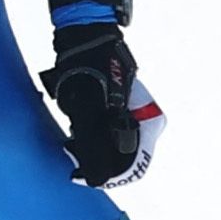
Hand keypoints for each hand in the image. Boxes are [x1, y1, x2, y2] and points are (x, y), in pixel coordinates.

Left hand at [40, 24, 166, 187]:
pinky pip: (106, 136)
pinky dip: (90, 141)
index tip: (82, 178)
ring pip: (113, 149)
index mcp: (149, 123)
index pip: (135, 167)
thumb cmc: (91, 71)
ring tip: (70, 145)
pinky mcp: (117, 111)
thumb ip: (94, 148)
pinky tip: (73, 134)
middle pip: (123, 160)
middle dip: (98, 164)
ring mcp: (132, 116)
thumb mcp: (91, 114)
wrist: (86, 40)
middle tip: (72, 158)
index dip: (109, 178)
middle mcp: (145, 122)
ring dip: (91, 152)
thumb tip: (95, 179)